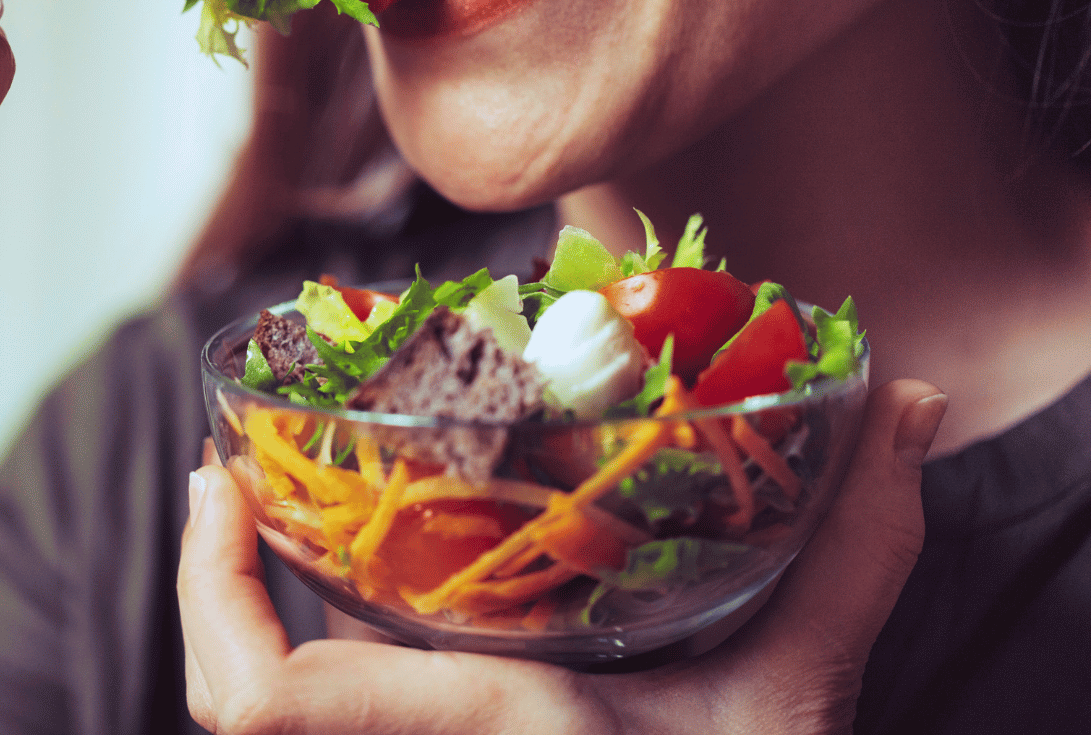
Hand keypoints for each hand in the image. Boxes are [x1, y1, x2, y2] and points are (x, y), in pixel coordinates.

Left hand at [179, 379, 945, 734]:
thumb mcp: (794, 702)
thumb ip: (851, 557)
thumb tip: (903, 406)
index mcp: (478, 734)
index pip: (265, 706)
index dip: (212, 599)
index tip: (217, 483)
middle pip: (233, 699)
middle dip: (205, 585)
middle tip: (221, 471)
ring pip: (266, 711)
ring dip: (240, 607)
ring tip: (255, 501)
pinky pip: (325, 714)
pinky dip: (296, 647)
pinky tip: (337, 576)